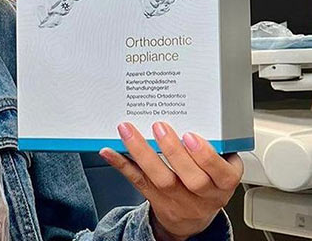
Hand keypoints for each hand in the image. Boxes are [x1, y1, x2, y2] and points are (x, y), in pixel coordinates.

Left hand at [99, 121, 243, 240]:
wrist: (191, 218)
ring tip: (129, 131)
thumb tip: (194, 113)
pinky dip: (121, 164)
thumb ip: (214, 147)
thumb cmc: (207, 184)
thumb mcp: (220, 169)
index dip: (207, 156)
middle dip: (174, 151)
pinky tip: (109, 151)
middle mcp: (202, 195)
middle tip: (159, 126)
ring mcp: (177, 199)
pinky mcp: (154, 197)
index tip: (191, 136)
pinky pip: (137, 180)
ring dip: (143, 153)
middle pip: (192, 179)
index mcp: (222, 184)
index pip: (222, 174)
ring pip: (161, 179)